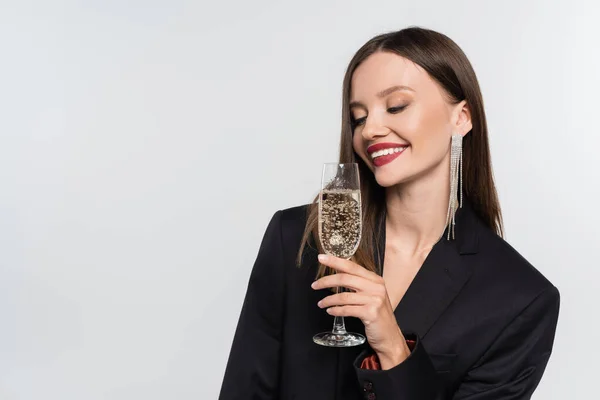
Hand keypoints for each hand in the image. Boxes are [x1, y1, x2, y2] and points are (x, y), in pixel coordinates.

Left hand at [312, 254, 410, 368]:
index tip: (321, 258)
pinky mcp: (371, 313)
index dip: (335, 261)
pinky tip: (330, 311)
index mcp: (375, 279)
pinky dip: (336, 310)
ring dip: (328, 300)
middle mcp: (376, 287)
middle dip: (326, 281)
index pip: (352, 266)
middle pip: (345, 278)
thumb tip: (339, 272)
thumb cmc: (377, 314)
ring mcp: (374, 300)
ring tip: (321, 303)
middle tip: (315, 285)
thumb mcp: (371, 294)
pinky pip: (347, 309)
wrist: (389, 335)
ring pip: (344, 296)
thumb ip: (359, 283)